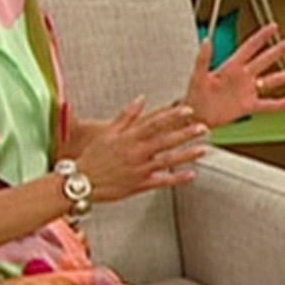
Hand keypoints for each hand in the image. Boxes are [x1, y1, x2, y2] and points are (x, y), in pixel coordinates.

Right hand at [71, 98, 210, 200]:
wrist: (81, 182)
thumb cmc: (93, 157)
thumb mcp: (108, 132)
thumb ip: (127, 115)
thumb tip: (141, 99)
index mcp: (129, 138)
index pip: (155, 123)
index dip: (173, 116)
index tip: (188, 111)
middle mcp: (136, 153)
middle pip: (165, 141)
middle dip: (186, 134)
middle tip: (203, 128)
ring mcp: (139, 170)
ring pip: (168, 161)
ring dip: (187, 155)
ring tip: (204, 149)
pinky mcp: (140, 185)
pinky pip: (162, 181)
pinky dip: (177, 178)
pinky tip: (191, 174)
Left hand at [185, 22, 284, 127]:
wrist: (195, 116)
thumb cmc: (193, 96)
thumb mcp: (196, 76)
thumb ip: (203, 59)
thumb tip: (205, 40)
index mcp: (231, 67)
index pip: (250, 47)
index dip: (262, 37)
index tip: (274, 26)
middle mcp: (242, 77)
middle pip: (266, 59)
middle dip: (281, 49)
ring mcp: (247, 91)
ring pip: (272, 80)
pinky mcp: (248, 106)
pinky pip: (268, 105)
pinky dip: (281, 104)